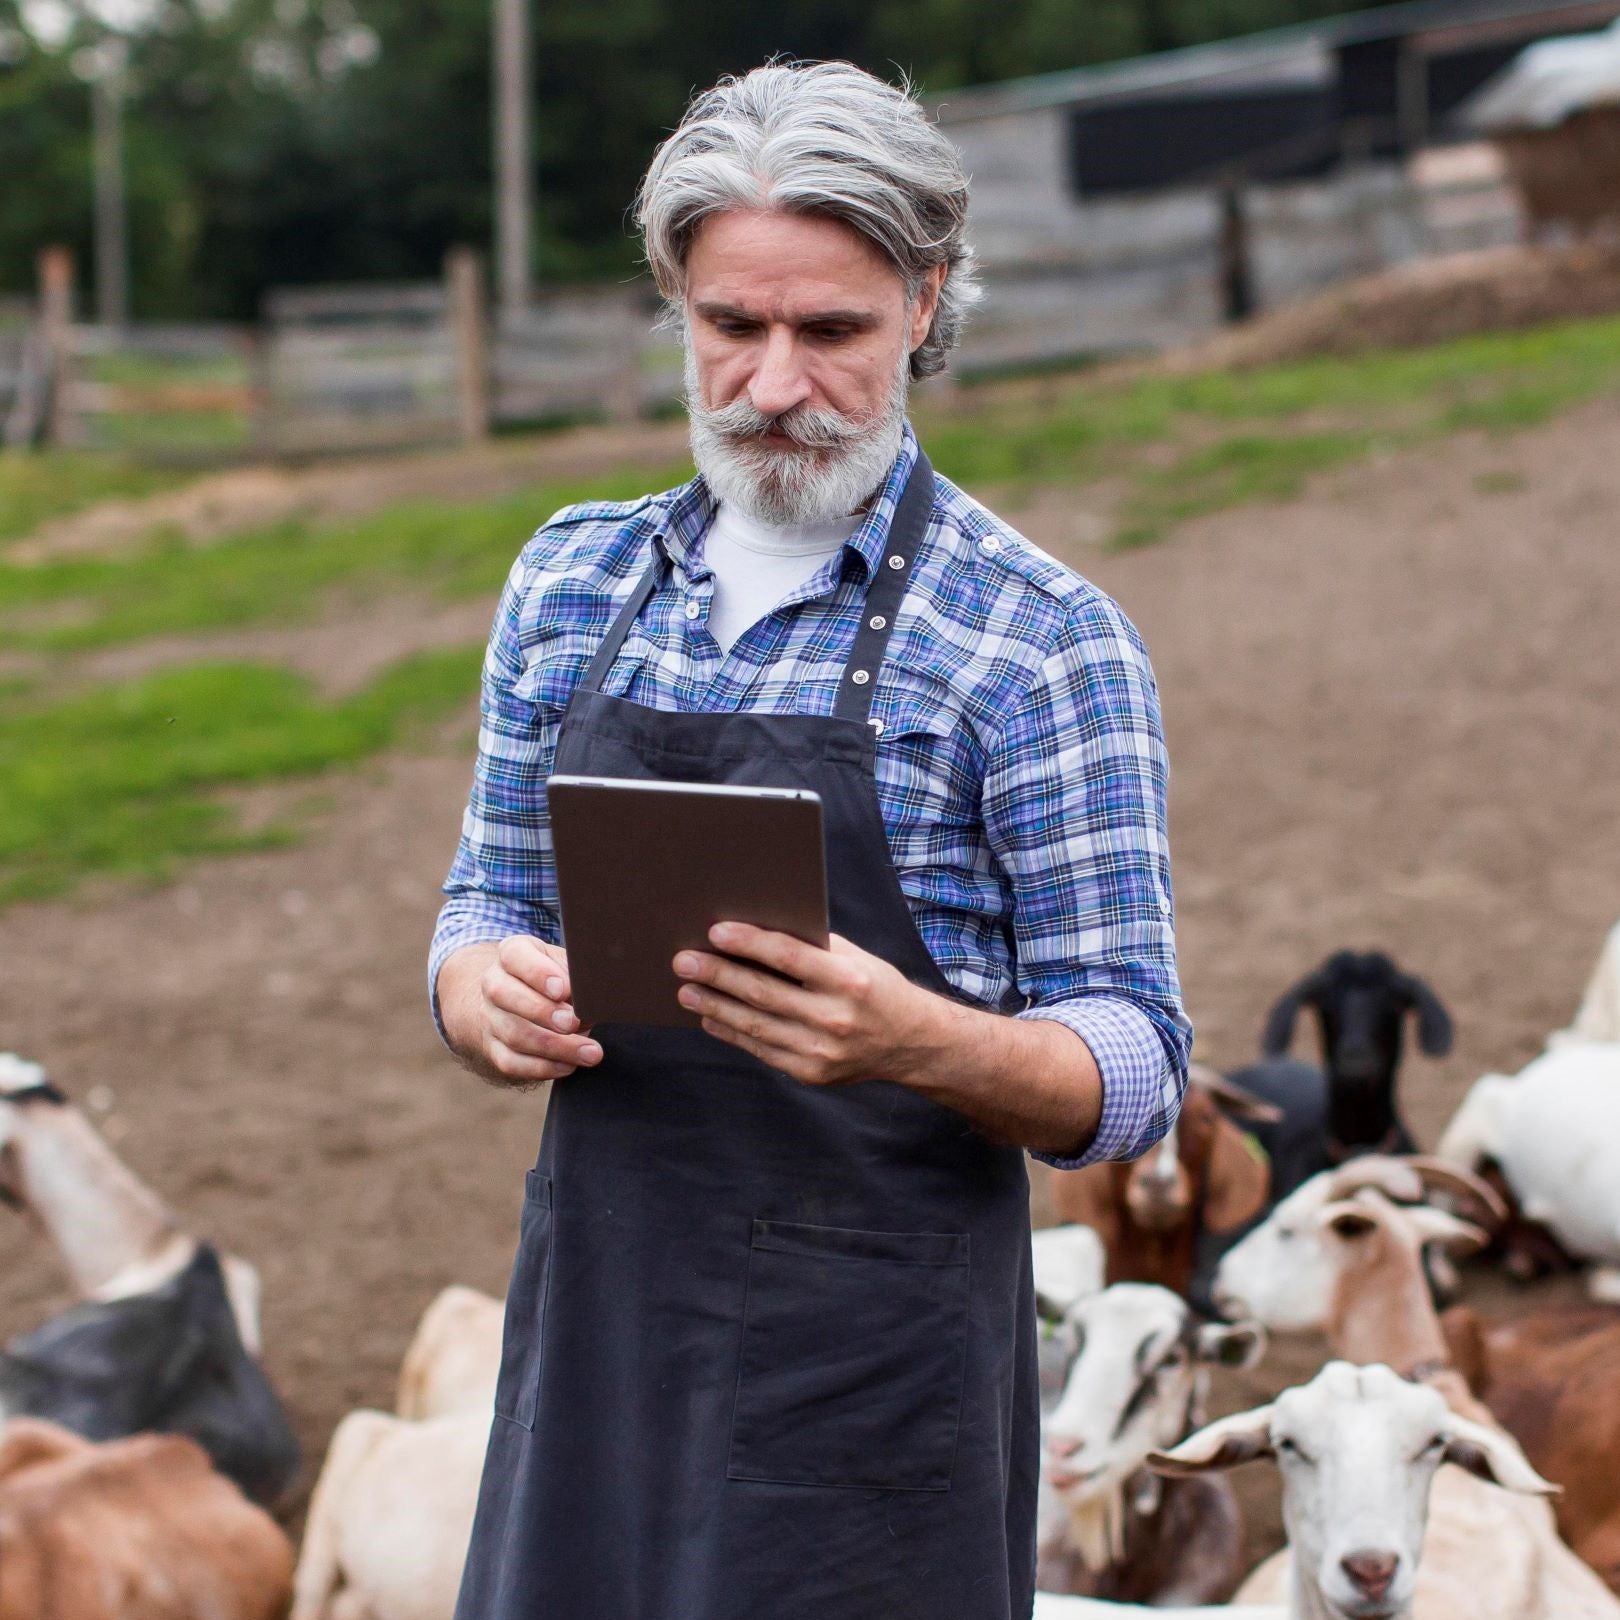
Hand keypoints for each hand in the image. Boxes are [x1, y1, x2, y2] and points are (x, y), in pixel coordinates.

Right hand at [439, 936, 601, 1086]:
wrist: (511, 999)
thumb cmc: (549, 978)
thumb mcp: (562, 964)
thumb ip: (576, 975)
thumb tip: (595, 997)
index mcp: (512, 954)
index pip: (515, 956)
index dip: (538, 973)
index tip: (563, 989)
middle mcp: (494, 983)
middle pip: (505, 995)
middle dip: (543, 1012)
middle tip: (574, 1022)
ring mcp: (490, 1018)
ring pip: (514, 1034)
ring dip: (555, 1047)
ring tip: (590, 1052)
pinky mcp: (493, 1049)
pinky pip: (512, 1063)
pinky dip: (543, 1068)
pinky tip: (569, 1065)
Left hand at [672, 923, 936, 1085]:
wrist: (909, 1043)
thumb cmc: (875, 987)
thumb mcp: (855, 959)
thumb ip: (811, 948)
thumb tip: (753, 932)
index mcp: (848, 980)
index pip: (789, 957)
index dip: (749, 943)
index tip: (715, 932)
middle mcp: (835, 1018)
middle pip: (763, 993)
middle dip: (718, 975)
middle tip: (683, 961)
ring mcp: (821, 1051)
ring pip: (755, 1025)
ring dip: (715, 1006)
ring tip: (687, 990)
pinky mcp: (810, 1073)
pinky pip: (761, 1050)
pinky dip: (732, 1032)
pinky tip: (711, 1016)